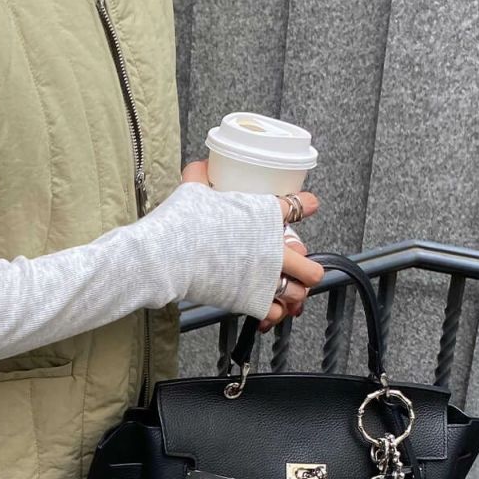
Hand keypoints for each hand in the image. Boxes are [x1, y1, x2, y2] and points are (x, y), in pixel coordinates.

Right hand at [179, 160, 322, 331]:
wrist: (168, 257)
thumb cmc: (182, 224)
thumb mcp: (193, 190)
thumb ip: (201, 176)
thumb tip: (201, 165)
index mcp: (264, 215)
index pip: (299, 207)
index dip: (307, 205)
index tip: (308, 205)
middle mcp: (273, 248)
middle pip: (310, 265)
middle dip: (307, 268)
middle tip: (298, 267)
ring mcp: (266, 277)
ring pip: (300, 292)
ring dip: (294, 293)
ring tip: (287, 292)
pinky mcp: (253, 300)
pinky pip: (276, 313)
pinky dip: (273, 313)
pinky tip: (269, 310)